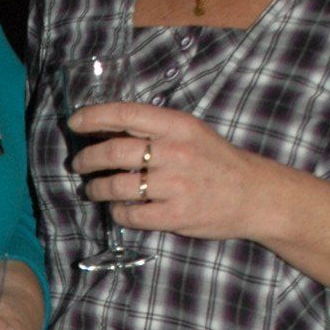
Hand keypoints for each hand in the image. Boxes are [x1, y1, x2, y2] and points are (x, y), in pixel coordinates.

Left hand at [73, 101, 261, 239]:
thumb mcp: (191, 133)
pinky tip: (118, 209)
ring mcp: (175, 185)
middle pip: (112, 152)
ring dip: (96, 189)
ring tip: (92, 189)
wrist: (255, 195)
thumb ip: (154, 131)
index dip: (93, 117)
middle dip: (87, 159)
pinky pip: (131, 215)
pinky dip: (117, 213)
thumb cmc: (217, 161)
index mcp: (177, 125)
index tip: (74, 123)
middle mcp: (174, 152)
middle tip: (79, 164)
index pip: (124, 114)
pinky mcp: (176, 215)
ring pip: (116, 187)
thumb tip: (106, 130)